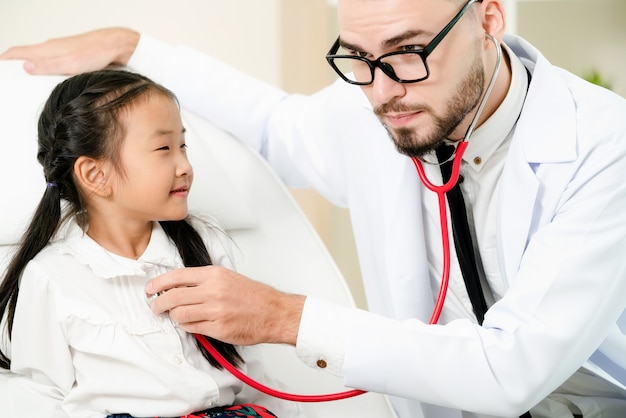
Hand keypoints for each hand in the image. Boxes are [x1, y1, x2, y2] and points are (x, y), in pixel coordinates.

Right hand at [0, 28, 139, 74]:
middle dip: (15, 67)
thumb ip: (47, 66)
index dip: (4, 60)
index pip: (18, 52)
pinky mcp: (72, 57)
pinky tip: (51, 80)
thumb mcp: (70, 64)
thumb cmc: (96, 53)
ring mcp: (62, 52)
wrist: (117, 46)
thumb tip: (25, 67)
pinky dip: (46, 71)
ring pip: (41, 60)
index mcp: (47, 49)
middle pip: (27, 56)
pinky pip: (53, 63)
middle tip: (10, 80)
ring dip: (32, 69)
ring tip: (26, 83)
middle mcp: (51, 49)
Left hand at [146, 265, 305, 345]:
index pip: (177, 276)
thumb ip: (204, 281)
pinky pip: (192, 328)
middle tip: (156, 306)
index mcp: (215, 275)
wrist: (274, 312)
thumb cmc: (254, 296)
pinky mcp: (218, 328)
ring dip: (174, 316)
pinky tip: (191, 323)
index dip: (158, 283)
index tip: (150, 289)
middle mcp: (214, 291)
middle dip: (159, 303)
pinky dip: (187, 327)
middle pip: (173, 296)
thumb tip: (178, 286)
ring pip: (179, 314)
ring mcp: (216, 310)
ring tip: (176, 316)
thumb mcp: (228, 278)